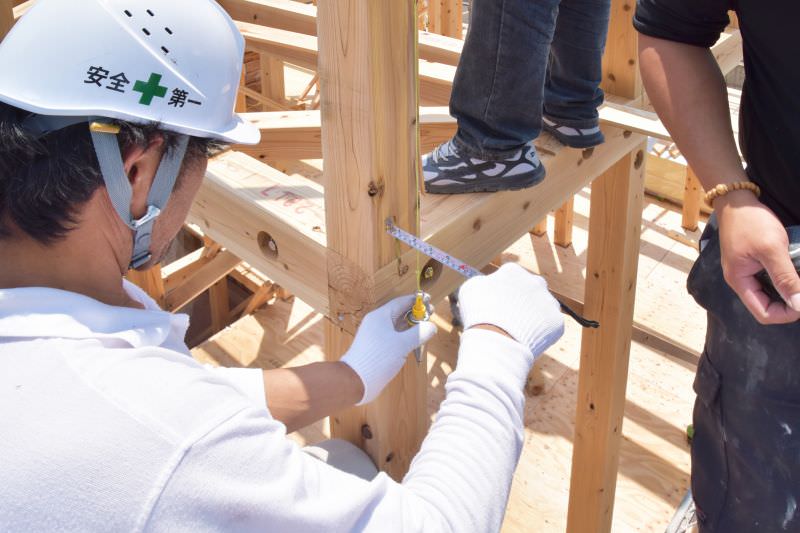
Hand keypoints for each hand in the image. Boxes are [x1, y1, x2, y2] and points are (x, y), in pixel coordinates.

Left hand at [341, 294, 437, 404]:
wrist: (356, 380)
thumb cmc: (378, 358)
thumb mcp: (403, 344)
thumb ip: (419, 333)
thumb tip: (431, 326)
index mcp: (380, 316)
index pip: (400, 302)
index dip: (415, 300)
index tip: (428, 299)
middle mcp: (377, 323)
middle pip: (399, 313)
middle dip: (415, 313)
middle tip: (430, 313)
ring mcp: (376, 336)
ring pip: (397, 326)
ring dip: (412, 325)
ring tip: (426, 326)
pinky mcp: (377, 348)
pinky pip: (394, 337)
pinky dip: (405, 336)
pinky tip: (415, 340)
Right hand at [458, 263, 563, 357]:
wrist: (497, 339)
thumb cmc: (479, 313)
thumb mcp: (470, 289)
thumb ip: (481, 282)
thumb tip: (485, 283)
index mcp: (513, 271)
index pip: (509, 277)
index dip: (502, 292)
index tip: (497, 304)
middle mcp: (535, 282)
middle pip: (529, 290)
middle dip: (522, 301)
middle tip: (509, 317)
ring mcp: (548, 301)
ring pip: (541, 307)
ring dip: (533, 316)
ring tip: (517, 331)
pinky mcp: (557, 321)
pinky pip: (549, 326)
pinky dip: (539, 332)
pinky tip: (526, 339)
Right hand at [716, 190, 799, 323]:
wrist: (737, 200)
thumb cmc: (751, 223)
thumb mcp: (772, 249)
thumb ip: (785, 278)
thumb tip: (799, 305)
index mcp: (740, 282)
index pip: (764, 313)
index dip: (787, 312)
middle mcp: (742, 281)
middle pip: (768, 305)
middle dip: (790, 301)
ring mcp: (747, 271)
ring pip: (772, 292)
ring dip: (789, 288)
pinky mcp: (753, 262)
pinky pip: (771, 278)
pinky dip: (786, 276)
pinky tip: (795, 267)